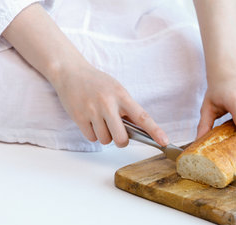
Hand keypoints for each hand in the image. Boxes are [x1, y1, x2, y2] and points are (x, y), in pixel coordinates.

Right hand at [1, 3, 167, 147]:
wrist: (70, 72)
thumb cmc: (98, 83)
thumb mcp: (117, 90)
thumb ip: (128, 109)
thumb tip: (139, 132)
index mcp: (122, 96)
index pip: (142, 117)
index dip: (155, 131)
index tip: (164, 142)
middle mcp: (108, 103)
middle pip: (121, 138)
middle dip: (121, 141)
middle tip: (118, 135)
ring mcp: (92, 110)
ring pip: (105, 140)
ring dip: (105, 136)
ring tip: (100, 121)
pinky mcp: (78, 116)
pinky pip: (91, 137)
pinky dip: (93, 134)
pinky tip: (90, 121)